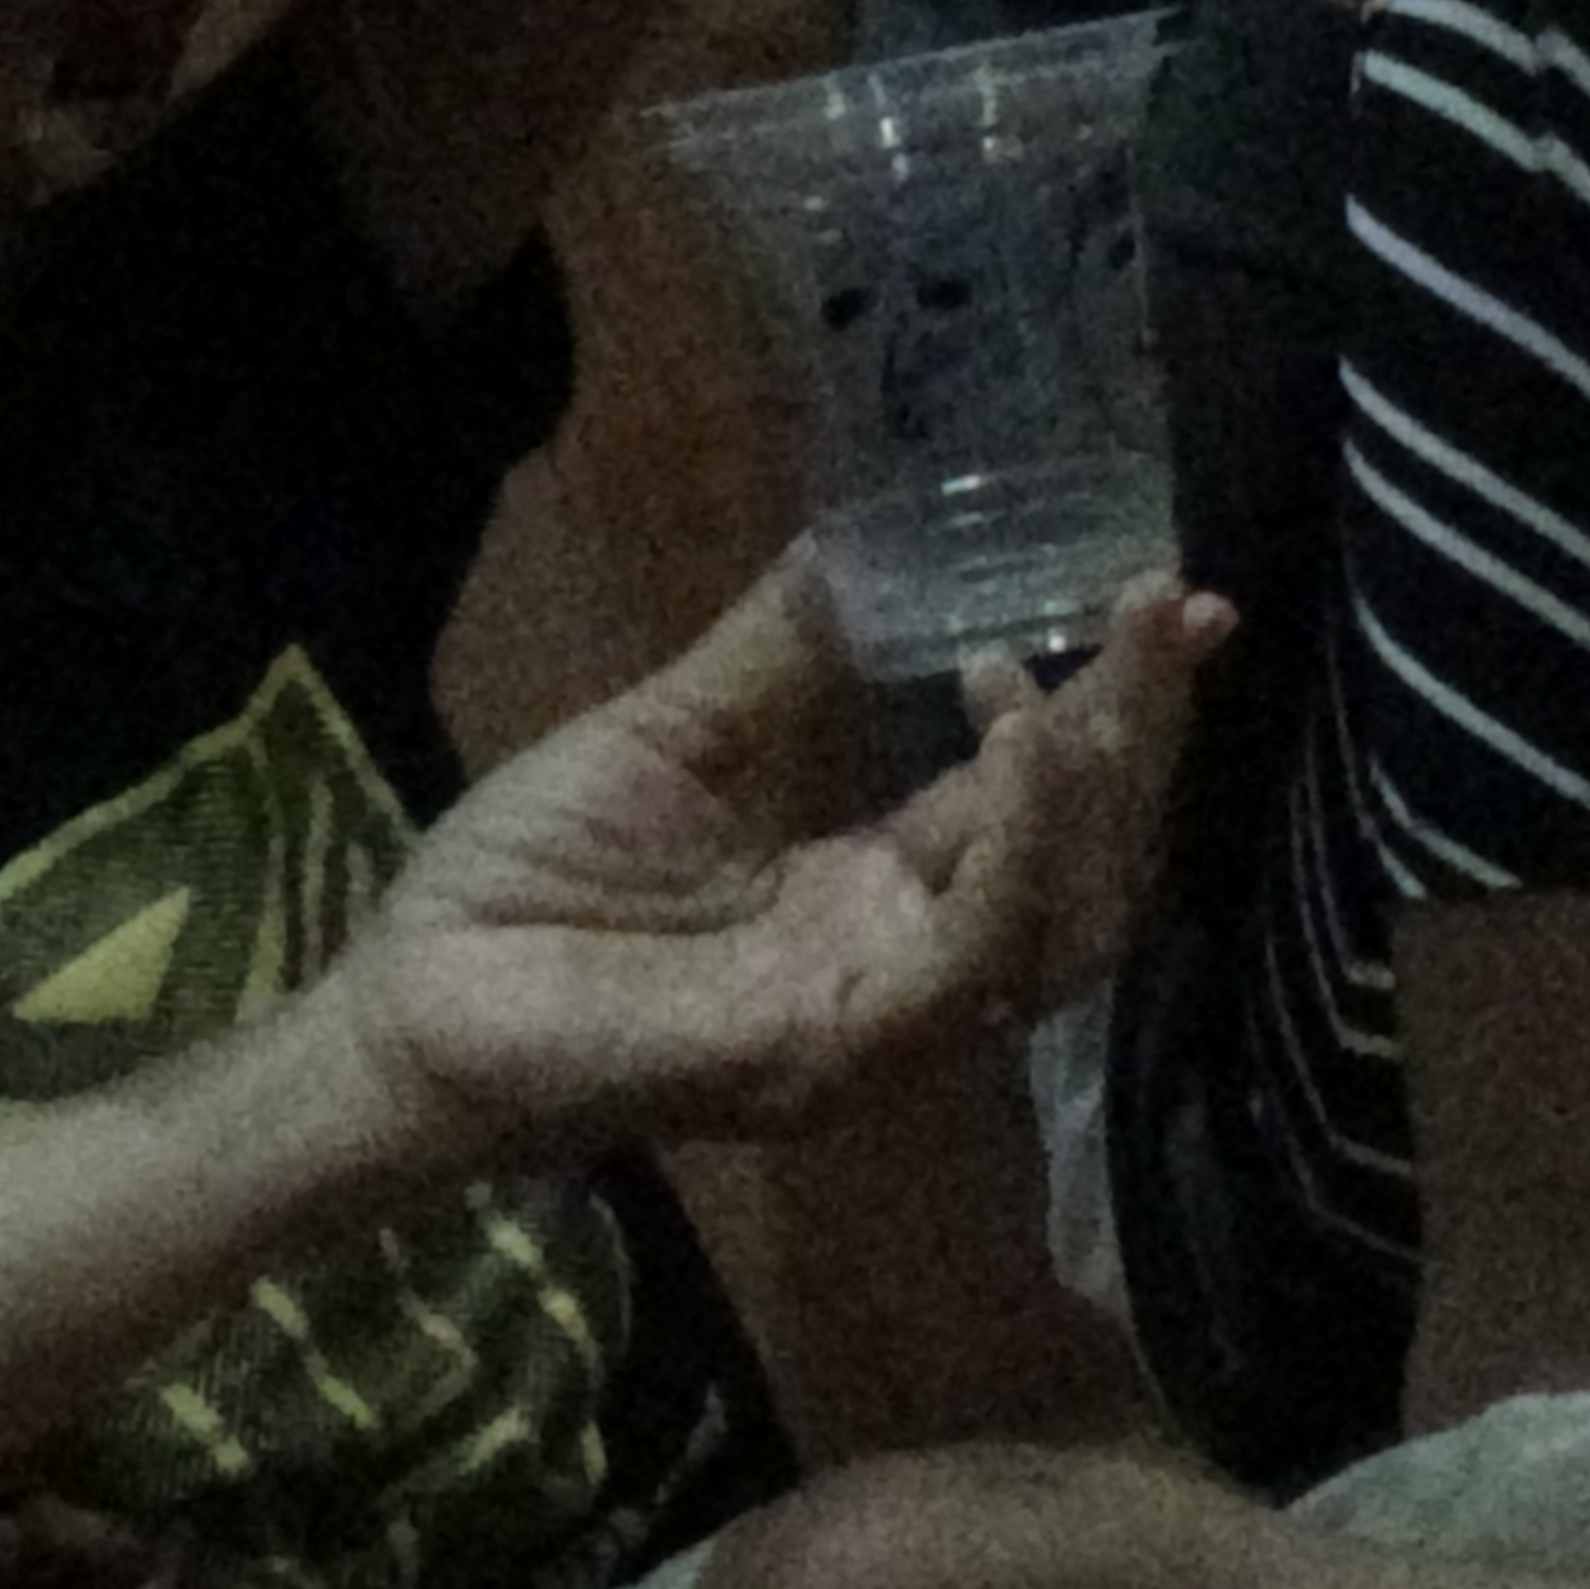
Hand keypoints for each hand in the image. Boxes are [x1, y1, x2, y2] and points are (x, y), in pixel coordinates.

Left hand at [329, 557, 1230, 1152]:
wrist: (412, 993)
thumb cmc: (526, 880)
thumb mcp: (674, 730)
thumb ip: (783, 653)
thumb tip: (863, 536)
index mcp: (878, 895)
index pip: (1042, 805)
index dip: (1116, 708)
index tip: (1178, 599)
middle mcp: (907, 966)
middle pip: (1091, 867)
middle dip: (1143, 738)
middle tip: (1169, 609)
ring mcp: (882, 1021)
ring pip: (1063, 925)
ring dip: (1087, 791)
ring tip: (1062, 677)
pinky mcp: (835, 1052)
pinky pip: (969, 961)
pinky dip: (1013, 850)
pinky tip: (1014, 742)